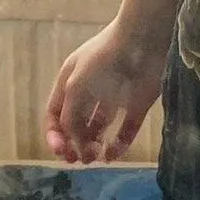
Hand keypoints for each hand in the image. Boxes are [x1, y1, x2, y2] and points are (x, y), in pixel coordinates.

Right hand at [44, 12, 171, 163]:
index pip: (56, 114)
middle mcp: (92, 90)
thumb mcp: (75, 86)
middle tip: (79, 160)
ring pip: (100, 129)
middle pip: (77, 124)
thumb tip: (71, 142)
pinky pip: (126, 129)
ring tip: (94, 156)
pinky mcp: (138, 103)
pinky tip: (112, 154)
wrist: (144, 39)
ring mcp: (116, 97)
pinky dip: (119, 144)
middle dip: (74, 144)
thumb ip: (69, 117)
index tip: (61, 151)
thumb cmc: (104, 58)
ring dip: (94, 146)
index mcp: (71, 81)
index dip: (55, 135)